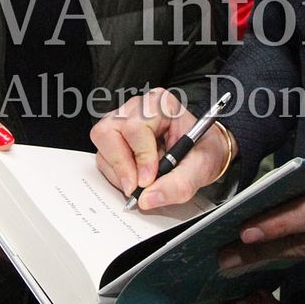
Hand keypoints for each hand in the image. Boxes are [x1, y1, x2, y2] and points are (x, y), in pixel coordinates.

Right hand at [91, 88, 228, 209]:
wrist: (201, 153)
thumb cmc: (202, 151)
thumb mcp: (200, 168)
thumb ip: (179, 184)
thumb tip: (148, 198)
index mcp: (161, 105)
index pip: (136, 127)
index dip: (140, 156)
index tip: (148, 179)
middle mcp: (137, 108)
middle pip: (108, 132)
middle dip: (122, 164)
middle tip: (137, 186)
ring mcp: (122, 120)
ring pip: (102, 144)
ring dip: (119, 170)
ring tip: (143, 179)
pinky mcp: (114, 136)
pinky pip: (103, 156)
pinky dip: (117, 173)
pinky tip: (137, 175)